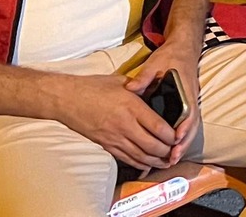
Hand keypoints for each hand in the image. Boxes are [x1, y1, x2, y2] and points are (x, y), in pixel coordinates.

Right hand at [52, 73, 178, 168]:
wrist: (66, 99)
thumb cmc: (93, 87)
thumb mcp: (121, 82)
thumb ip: (141, 87)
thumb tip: (156, 89)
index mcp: (132, 106)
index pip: (159, 127)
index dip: (172, 135)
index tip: (179, 136)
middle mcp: (125, 125)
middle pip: (152, 145)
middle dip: (167, 151)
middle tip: (176, 151)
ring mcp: (114, 137)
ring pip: (140, 156)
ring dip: (156, 161)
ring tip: (167, 161)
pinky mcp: (106, 145)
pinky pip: (126, 158)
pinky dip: (139, 163)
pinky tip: (147, 164)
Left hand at [126, 39, 200, 162]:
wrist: (183, 49)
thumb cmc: (170, 57)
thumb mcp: (155, 64)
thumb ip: (144, 77)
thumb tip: (130, 88)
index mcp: (185, 90)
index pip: (188, 112)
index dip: (183, 128)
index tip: (175, 140)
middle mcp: (191, 99)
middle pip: (191, 126)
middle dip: (183, 144)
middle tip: (172, 158)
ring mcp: (190, 103)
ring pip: (190, 128)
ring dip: (182, 145)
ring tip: (171, 160)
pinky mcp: (186, 106)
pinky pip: (186, 126)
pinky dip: (181, 139)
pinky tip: (171, 149)